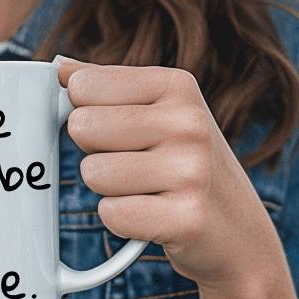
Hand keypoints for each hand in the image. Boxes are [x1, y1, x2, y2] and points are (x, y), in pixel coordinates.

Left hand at [57, 56, 283, 295]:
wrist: (238, 232)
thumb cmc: (184, 165)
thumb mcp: (159, 113)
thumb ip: (109, 87)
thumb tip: (59, 67)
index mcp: (177, 86)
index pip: (83, 85)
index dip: (85, 113)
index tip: (119, 131)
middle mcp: (189, 123)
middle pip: (82, 127)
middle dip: (94, 152)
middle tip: (131, 164)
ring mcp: (191, 171)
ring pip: (93, 173)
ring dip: (108, 190)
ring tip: (144, 190)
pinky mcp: (185, 219)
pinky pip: (110, 214)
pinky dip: (120, 220)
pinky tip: (150, 216)